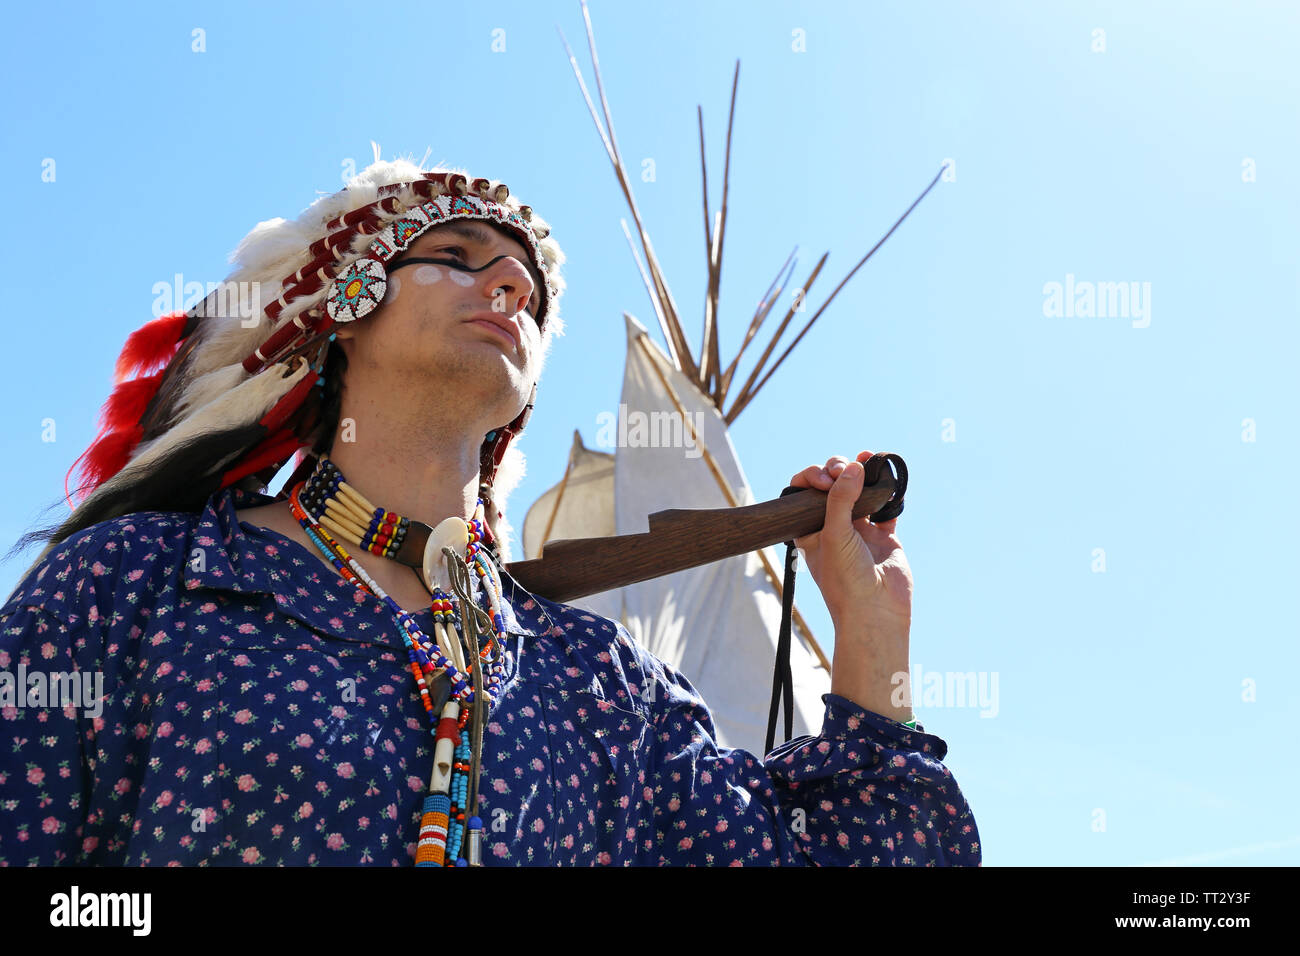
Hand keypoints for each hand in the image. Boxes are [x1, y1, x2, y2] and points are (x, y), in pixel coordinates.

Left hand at [789, 451, 912, 631]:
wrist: (876, 611)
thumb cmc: (845, 580)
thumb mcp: (834, 534)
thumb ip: (842, 499)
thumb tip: (853, 465)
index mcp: (810, 529)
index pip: (804, 492)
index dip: (813, 477)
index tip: (827, 479)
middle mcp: (833, 528)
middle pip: (834, 487)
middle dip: (839, 470)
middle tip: (846, 470)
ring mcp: (859, 531)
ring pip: (861, 493)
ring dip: (865, 474)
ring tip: (870, 457)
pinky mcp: (883, 537)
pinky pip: (887, 508)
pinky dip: (890, 493)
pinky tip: (889, 480)